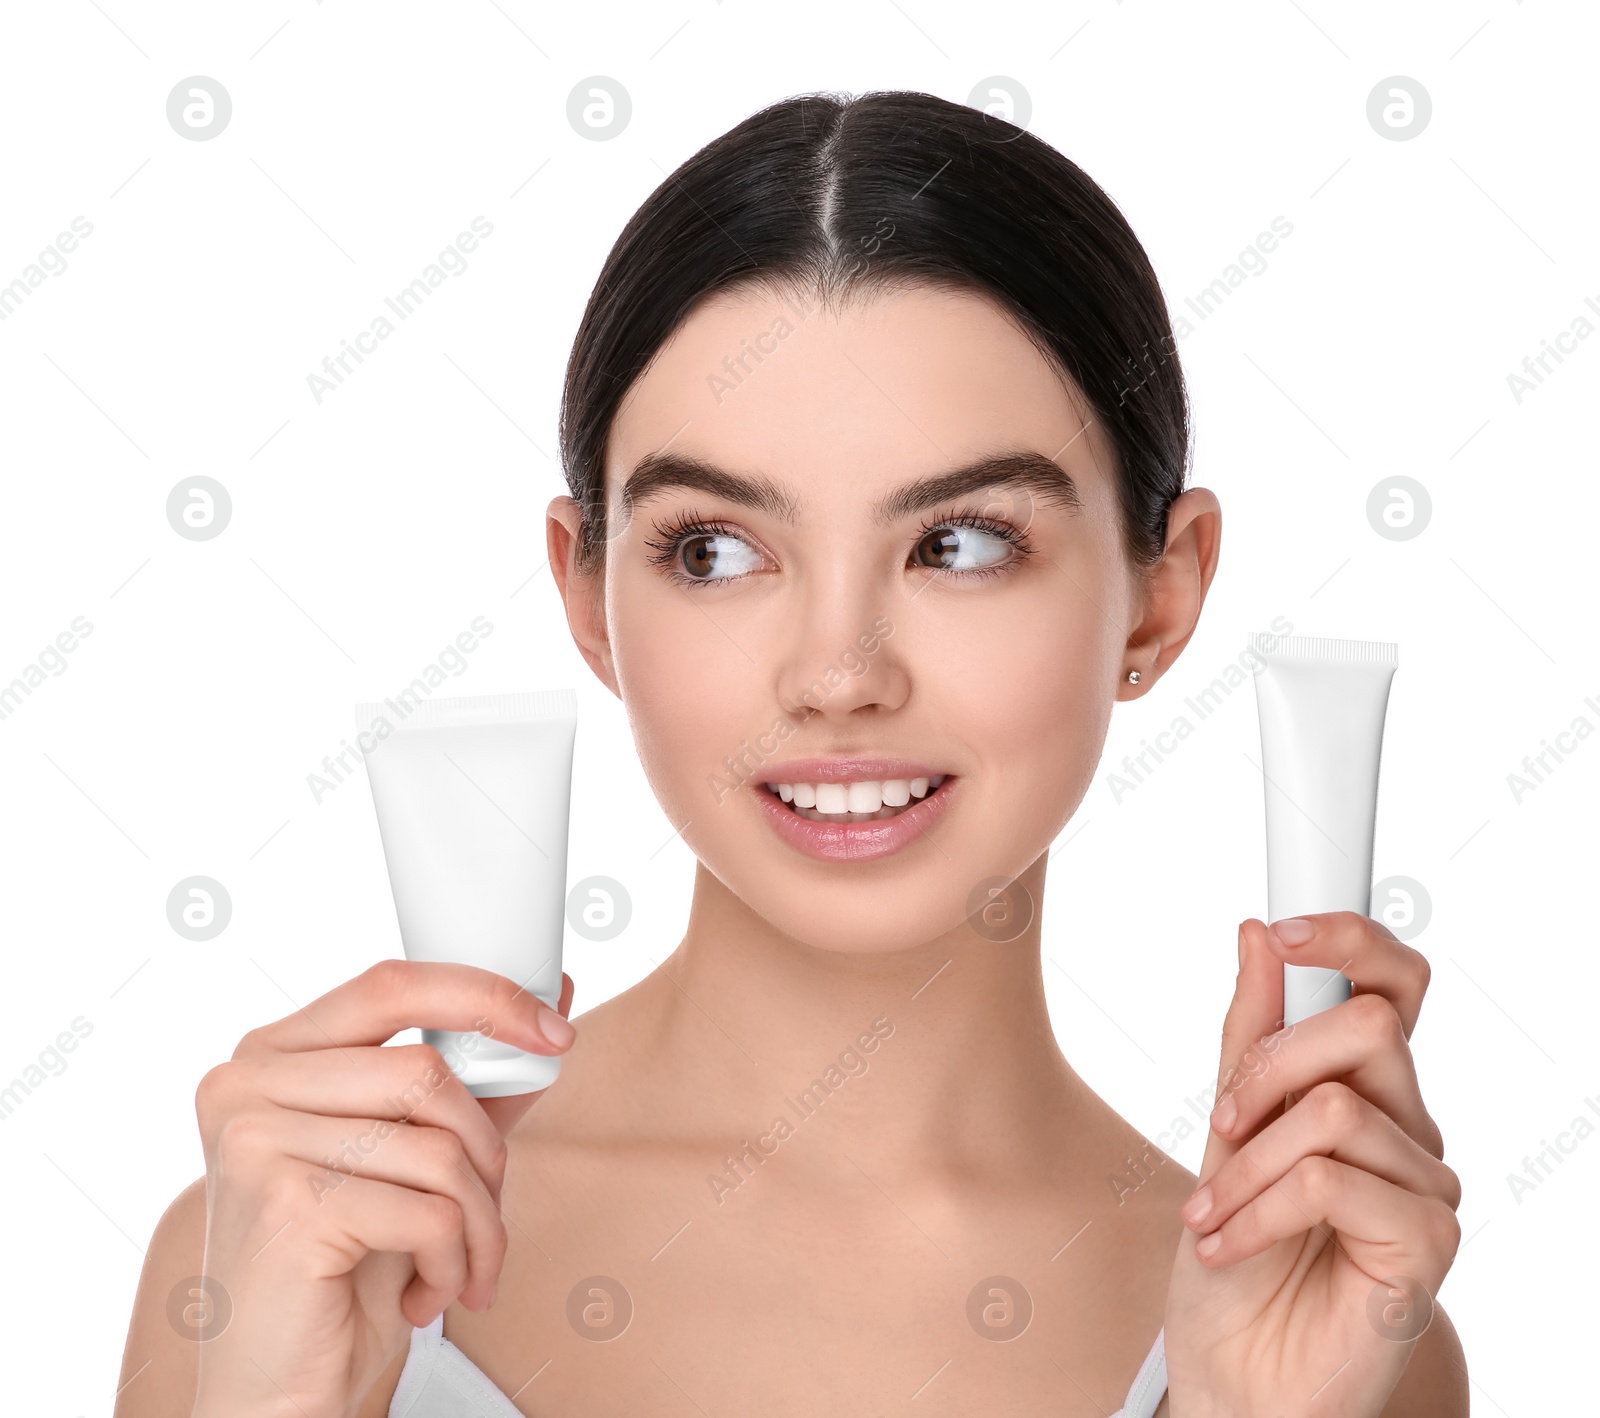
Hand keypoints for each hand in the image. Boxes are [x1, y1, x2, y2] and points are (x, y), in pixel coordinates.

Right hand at [188, 960, 575, 1417]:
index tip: (556, 1031)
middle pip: (427, 1072)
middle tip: (487, 1213)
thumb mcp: (411, 1163)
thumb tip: (552, 998)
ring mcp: (256, 1142)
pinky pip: (428, 1211)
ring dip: (480, 1222)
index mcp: (272, 1054)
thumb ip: (472, 1084)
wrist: (278, 1390)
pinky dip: (454, 1262)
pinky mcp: (284, 1207)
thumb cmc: (345, 1270)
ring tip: (463, 1268)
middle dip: (487, 1152)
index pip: (391, 984)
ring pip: (437, 1146)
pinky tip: (428, 1297)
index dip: (485, 996)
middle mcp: (246, 1084)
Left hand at [1161, 914, 1460, 1415]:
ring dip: (1245, 1164)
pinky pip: (1332, 1181)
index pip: (1393, 986)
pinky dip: (1258, 1209)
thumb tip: (1258, 937)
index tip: (1285, 929)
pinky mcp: (1425, 1244)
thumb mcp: (1223, 1134)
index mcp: (1364, 1090)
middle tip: (1219, 1125)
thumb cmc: (1231, 1255)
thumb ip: (1249, 1038)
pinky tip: (1230, 1245)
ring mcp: (1424, 1187)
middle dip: (1267, 1065)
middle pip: (1369, 1027)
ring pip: (1334, 1108)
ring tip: (1212, 1214)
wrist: (1229, 1370)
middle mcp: (1407, 1130)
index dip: (1353, 939)